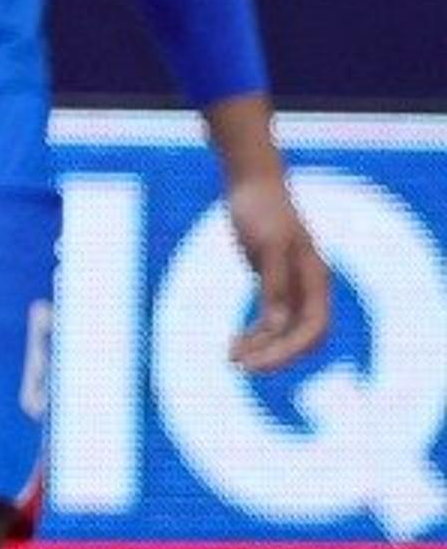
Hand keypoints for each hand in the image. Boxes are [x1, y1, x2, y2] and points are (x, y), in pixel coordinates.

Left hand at [224, 168, 332, 373]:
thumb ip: (275, 285)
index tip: (258, 362)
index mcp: (316, 279)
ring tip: (232, 358)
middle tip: (240, 365)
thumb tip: (277, 326)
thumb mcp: (266, 245)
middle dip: (275, 354)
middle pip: (302, 336)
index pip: (313, 328)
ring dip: (263, 348)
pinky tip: (236, 344)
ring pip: (286, 332)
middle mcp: (310, 287)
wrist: (251, 183)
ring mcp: (294, 287)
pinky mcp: (275, 284)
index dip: (289, 349)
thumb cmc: (261, 209)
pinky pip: (272, 320)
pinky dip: (256, 334)